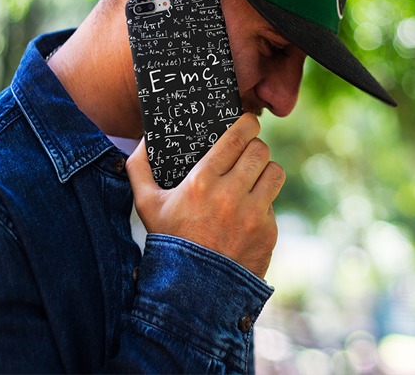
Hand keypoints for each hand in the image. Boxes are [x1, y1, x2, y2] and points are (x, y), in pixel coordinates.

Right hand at [126, 114, 283, 278]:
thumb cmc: (169, 241)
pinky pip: (273, 204)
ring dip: (265, 171)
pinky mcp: (268, 232)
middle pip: (260, 151)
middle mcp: (231, 195)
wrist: (192, 290)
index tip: (248, 123)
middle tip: (248, 152)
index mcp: (202, 181)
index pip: (238, 137)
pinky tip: (247, 213)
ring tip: (254, 177)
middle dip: (255, 147)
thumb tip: (145, 139)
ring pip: (275, 172)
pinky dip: (263, 204)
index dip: (247, 124)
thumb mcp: (146, 204)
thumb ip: (139, 167)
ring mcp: (253, 215)